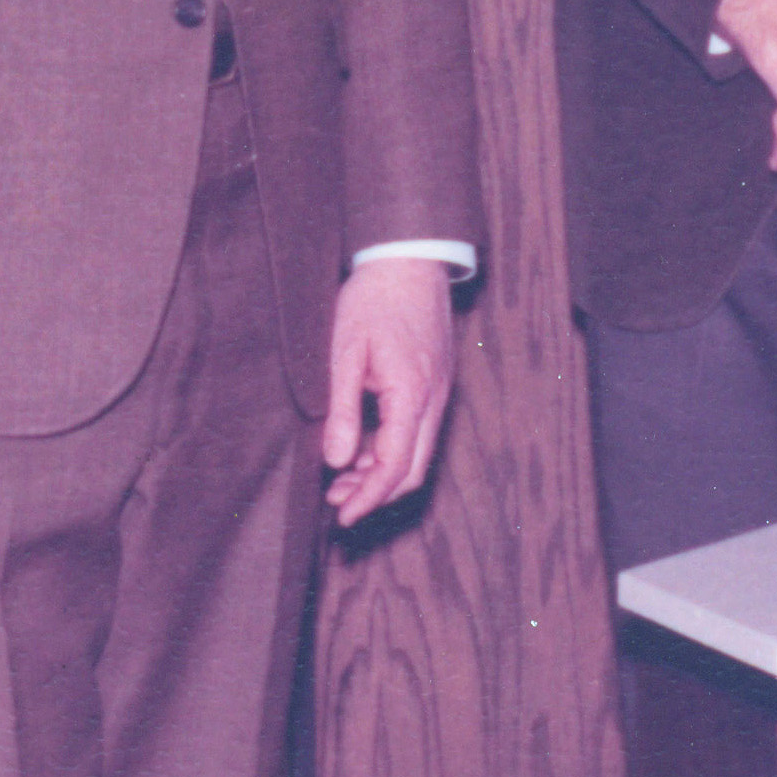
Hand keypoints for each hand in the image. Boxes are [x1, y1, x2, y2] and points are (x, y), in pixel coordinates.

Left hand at [321, 254, 460, 526]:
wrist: (409, 260)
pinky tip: (363, 449)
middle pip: (413, 470)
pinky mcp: (435, 384)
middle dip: (376, 495)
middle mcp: (433, 400)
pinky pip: (418, 433)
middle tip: (336, 501)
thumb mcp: (345, 353)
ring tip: (342, 479)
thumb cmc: (373, 300)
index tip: (343, 517)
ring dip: (383, 475)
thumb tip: (337, 460)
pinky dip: (392, 451)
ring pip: (418, 454)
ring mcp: (439, 393)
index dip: (369, 498)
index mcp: (412, 394)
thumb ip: (343, 409)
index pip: (394, 466)